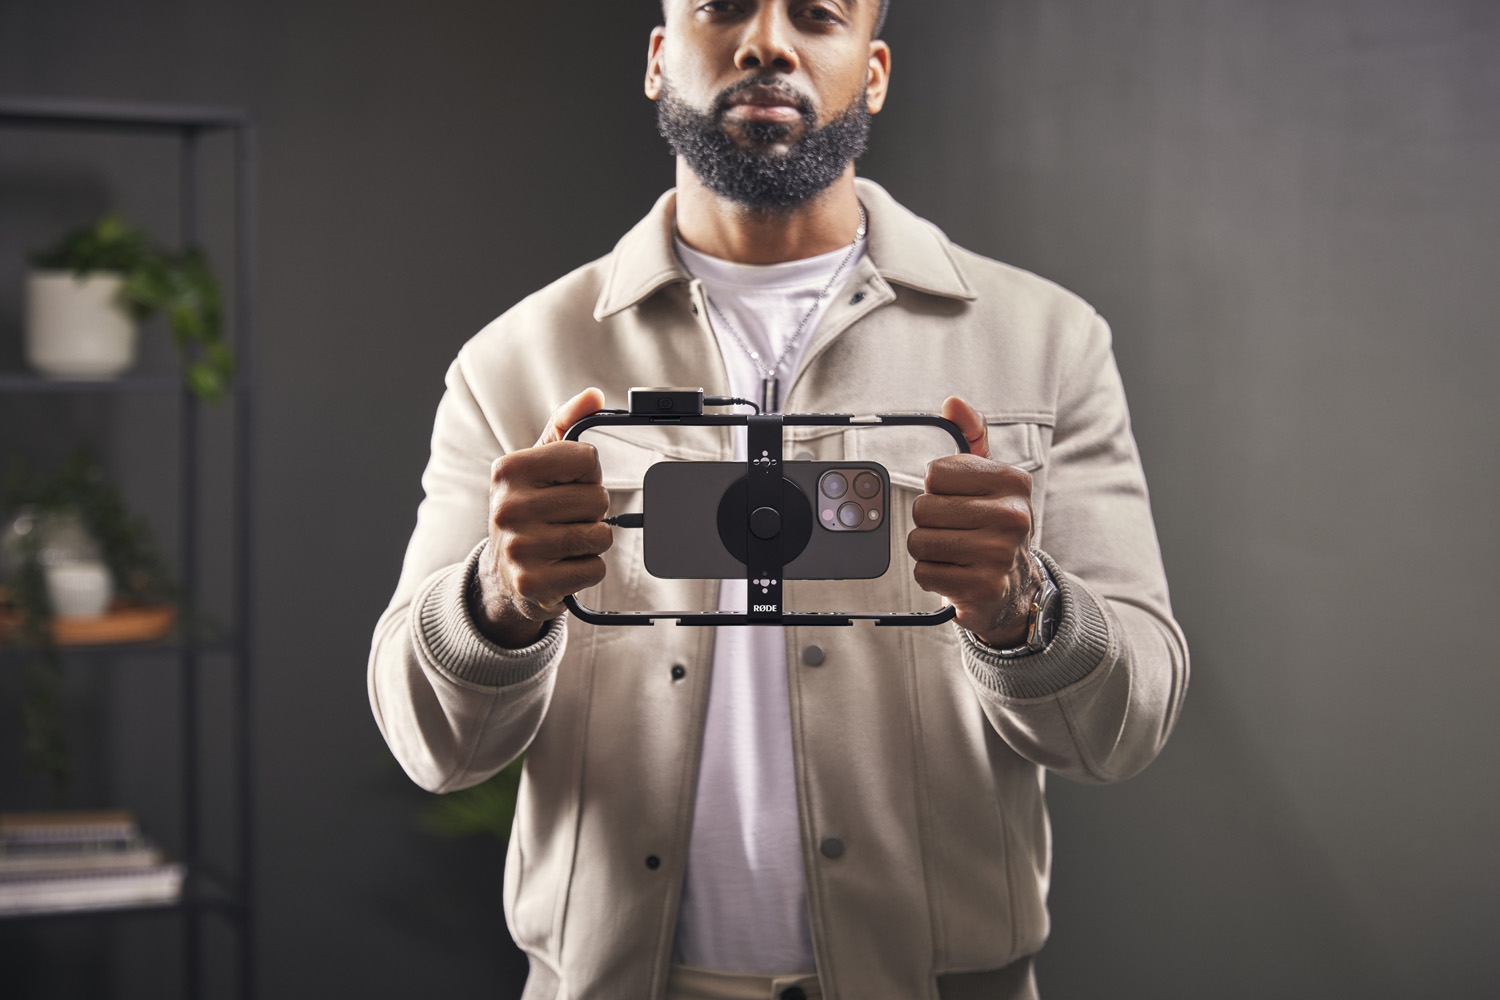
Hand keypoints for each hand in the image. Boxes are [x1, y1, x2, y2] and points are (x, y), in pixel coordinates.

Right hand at [473, 388, 611, 647]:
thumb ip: (565, 425)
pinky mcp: (533, 584)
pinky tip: (563, 565)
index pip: (586, 458)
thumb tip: (593, 395)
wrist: (502, 573)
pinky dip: (588, 569)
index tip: (568, 484)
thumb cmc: (528, 508)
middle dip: (592, 510)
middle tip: (566, 518)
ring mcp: (518, 548)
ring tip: (566, 541)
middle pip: (597, 499)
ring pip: (600, 535)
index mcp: (509, 470)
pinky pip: (594, 569)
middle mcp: (507, 508)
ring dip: (593, 540)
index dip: (588, 473)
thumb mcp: (538, 463)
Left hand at [907, 396, 1044, 647]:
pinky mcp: (984, 588)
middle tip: (955, 531)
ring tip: (954, 552)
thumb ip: (973, 435)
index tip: (959, 500)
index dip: (938, 488)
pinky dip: (932, 575)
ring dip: (928, 549)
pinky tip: (955, 573)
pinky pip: (925, 572)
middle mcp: (1013, 516)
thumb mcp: (991, 478)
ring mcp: (1000, 554)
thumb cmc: (994, 524)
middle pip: (924, 508)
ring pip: (919, 541)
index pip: (936, 472)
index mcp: (1013, 481)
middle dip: (930, 522)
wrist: (1015, 587)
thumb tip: (954, 403)